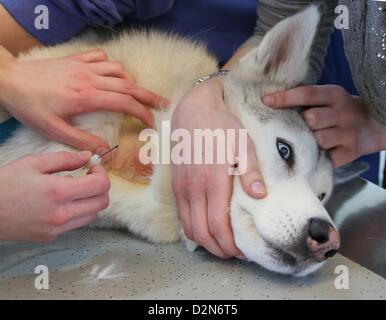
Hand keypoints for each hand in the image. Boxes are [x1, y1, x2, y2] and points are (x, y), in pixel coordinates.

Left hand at [0, 47, 168, 151]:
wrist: (9, 80)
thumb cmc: (30, 106)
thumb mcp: (55, 130)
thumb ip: (84, 141)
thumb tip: (108, 152)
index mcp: (87, 97)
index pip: (125, 103)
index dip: (142, 113)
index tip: (151, 123)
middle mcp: (90, 78)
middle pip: (129, 85)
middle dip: (149, 96)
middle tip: (164, 104)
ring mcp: (84, 66)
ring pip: (119, 69)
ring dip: (132, 80)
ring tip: (137, 93)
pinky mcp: (76, 59)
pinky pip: (102, 56)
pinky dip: (113, 65)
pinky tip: (112, 74)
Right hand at [0, 151, 109, 241]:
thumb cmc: (4, 185)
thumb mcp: (33, 163)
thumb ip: (65, 159)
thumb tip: (87, 156)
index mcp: (58, 192)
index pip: (100, 185)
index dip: (102, 173)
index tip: (93, 167)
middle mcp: (61, 213)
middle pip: (102, 202)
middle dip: (101, 187)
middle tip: (89, 178)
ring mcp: (57, 228)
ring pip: (93, 215)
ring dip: (91, 201)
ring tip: (76, 190)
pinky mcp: (51, 236)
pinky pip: (76, 224)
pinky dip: (78, 212)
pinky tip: (64, 202)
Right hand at [171, 77, 266, 258]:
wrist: (193, 111)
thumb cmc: (221, 127)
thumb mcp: (243, 143)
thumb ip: (251, 171)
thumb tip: (260, 196)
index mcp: (212, 181)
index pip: (217, 225)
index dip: (229, 243)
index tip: (241, 251)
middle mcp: (193, 189)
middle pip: (201, 232)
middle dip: (217, 249)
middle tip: (232, 253)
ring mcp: (181, 188)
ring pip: (188, 227)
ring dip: (204, 241)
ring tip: (220, 244)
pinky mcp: (176, 185)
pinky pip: (181, 215)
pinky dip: (192, 228)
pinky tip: (205, 227)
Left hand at [262, 85, 385, 166]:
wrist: (371, 125)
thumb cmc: (336, 111)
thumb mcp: (325, 99)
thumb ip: (304, 100)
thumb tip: (269, 100)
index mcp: (334, 95)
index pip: (307, 93)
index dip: (285, 97)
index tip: (265, 100)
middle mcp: (343, 113)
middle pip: (313, 118)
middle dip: (300, 123)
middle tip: (292, 126)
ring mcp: (348, 134)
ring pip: (319, 139)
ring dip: (307, 141)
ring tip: (303, 141)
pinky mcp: (349, 153)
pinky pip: (325, 158)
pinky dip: (314, 158)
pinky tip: (309, 156)